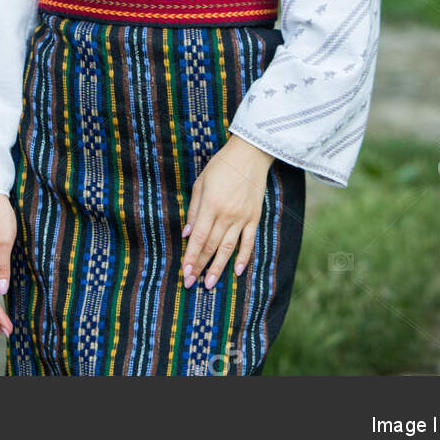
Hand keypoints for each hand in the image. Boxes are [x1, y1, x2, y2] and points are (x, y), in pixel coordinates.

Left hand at [181, 134, 274, 289]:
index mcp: (210, 205)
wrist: (250, 155)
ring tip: (210, 284)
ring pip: (229, 248)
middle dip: (200, 266)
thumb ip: (194, 209)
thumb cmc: (221, 166)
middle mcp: (226, 214)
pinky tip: (237, 271)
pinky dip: (243, 257)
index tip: (184, 273)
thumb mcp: (201, 183)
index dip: (191, 257)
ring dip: (218, 267)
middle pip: (211, 246)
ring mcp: (242, 217)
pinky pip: (249, 242)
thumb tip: (187, 234)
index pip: (199, 238)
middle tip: (191, 283)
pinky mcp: (254, 218)